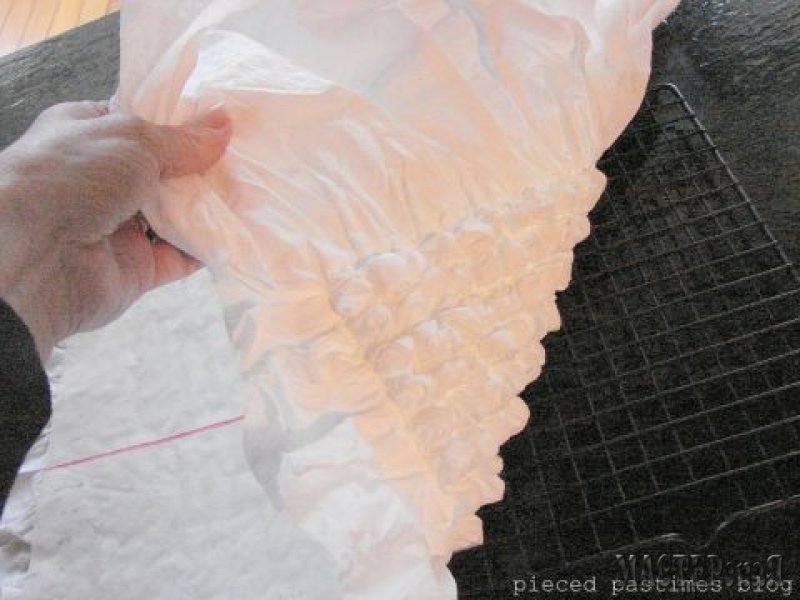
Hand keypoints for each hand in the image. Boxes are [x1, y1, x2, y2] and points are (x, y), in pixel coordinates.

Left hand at [0, 101, 231, 359]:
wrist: (32, 256)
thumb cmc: (72, 176)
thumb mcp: (133, 139)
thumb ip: (183, 139)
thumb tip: (224, 124)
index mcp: (89, 134)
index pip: (143, 123)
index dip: (183, 122)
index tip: (226, 121)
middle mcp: (104, 179)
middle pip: (167, 171)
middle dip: (204, 167)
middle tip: (251, 157)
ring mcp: (120, 226)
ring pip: (176, 215)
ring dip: (210, 207)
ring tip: (255, 192)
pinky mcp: (137, 268)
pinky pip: (180, 256)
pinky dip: (207, 248)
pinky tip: (240, 232)